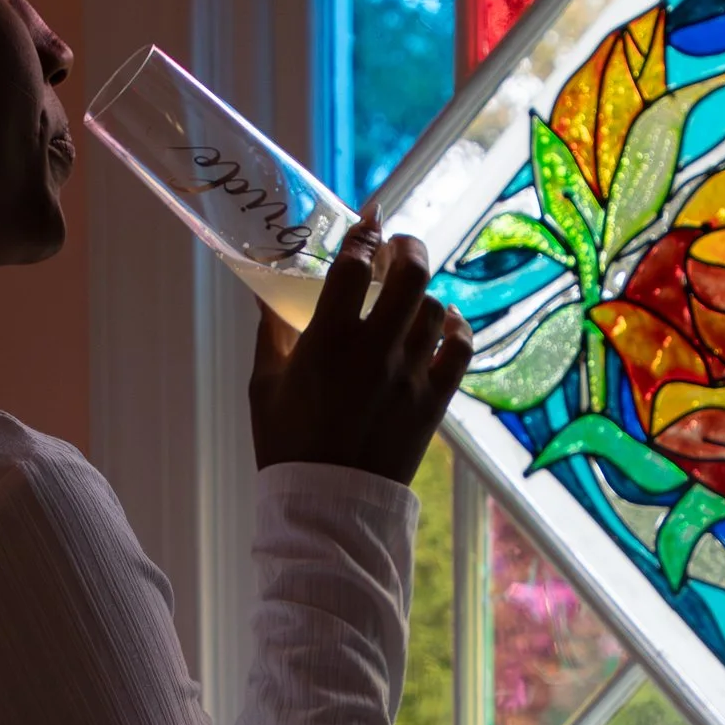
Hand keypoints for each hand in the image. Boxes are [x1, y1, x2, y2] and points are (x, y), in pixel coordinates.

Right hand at [249, 223, 469, 482]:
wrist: (326, 506)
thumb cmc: (286, 443)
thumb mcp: (263, 384)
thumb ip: (270, 332)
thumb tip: (264, 294)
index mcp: (327, 340)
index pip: (355, 265)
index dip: (364, 233)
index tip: (368, 218)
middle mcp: (374, 351)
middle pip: (410, 274)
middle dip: (408, 247)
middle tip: (398, 246)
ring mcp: (409, 375)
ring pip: (435, 308)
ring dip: (424, 292)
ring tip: (411, 293)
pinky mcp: (433, 402)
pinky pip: (460, 348)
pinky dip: (456, 327)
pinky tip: (445, 322)